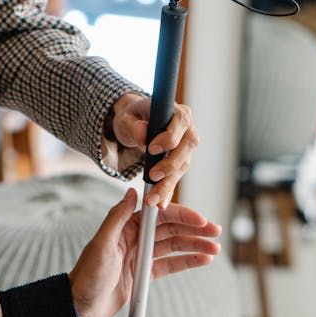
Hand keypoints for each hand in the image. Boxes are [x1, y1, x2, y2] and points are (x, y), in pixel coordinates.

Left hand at [69, 188, 221, 316]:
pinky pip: (170, 264)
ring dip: (195, 246)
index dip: (182, 215)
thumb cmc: (86, 276)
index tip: (200, 219)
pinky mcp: (144, 274)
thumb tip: (131, 191)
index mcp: (126, 228)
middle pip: (172, 229)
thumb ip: (117, 218)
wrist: (79, 307)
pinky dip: (187, 261)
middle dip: (195, 230)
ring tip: (215, 249)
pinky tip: (203, 259)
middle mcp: (135, 239)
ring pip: (174, 246)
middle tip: (215, 232)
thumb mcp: (101, 244)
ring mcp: (141, 256)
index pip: (160, 216)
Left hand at [108, 91, 199, 207]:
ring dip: (168, 183)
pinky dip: (168, 191)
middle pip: (186, 147)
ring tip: (153, 199)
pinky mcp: (181, 162)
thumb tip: (142, 134)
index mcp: (177, 112)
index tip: (151, 149)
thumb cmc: (134, 117)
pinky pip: (176, 177)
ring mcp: (186, 146)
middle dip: (169, 165)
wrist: (136, 124)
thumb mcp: (127, 117)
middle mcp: (188, 129)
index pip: (180, 123)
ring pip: (183, 166)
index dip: (168, 137)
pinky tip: (161, 204)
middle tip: (152, 176)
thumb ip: (134, 125)